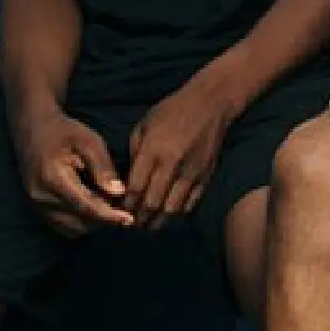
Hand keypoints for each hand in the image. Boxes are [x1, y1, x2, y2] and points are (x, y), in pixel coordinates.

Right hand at [15, 108, 133, 235]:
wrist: (33, 128)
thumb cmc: (65, 132)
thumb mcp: (90, 142)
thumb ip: (103, 168)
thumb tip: (118, 193)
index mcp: (53, 178)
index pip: (86, 207)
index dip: (109, 216)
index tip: (130, 219)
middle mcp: (40, 196)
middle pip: (79, 222)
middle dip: (104, 219)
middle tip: (122, 206)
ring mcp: (35, 204)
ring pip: (71, 228)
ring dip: (92, 222)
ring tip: (108, 204)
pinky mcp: (36, 207)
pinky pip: (62, 225)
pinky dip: (80, 221)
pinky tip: (93, 206)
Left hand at [122, 76, 238, 228]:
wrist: (210, 104)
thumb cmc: (171, 111)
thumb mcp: (144, 126)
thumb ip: (135, 154)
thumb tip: (128, 180)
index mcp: (153, 150)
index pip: (135, 187)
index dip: (126, 205)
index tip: (119, 212)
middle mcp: (172, 164)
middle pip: (153, 202)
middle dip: (140, 218)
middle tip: (132, 225)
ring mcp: (192, 172)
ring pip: (173, 207)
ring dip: (159, 221)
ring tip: (150, 226)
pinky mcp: (206, 175)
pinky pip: (191, 201)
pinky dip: (179, 212)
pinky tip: (170, 215)